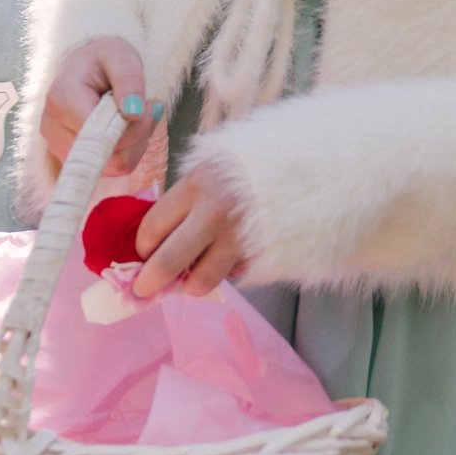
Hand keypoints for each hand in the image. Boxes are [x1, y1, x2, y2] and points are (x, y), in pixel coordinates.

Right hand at [39, 37, 163, 180]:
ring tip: (131, 116)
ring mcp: (57, 145)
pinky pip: (108, 168)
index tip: (151, 104)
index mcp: (62, 99)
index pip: (103, 133)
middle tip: (145, 107)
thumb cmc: (104, 60)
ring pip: (112, 166)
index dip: (135, 126)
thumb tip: (133, 113)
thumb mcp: (121, 56)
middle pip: (108, 154)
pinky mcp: (68, 158)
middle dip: (137, 134)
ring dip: (133, 144)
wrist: (86, 67)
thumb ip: (129, 80)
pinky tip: (123, 129)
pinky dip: (125, 152)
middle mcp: (52, 127)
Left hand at [133, 159, 249, 298]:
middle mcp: (215, 213)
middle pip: (167, 262)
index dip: (142, 247)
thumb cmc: (257, 165)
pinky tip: (231, 257)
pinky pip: (231, 277)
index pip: (153, 227)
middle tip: (143, 289)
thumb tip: (156, 236)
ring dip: (192, 283)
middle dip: (150, 281)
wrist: (314, 171)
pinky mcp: (261, 259)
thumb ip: (187, 196)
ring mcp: (240, 239)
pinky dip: (226, 273)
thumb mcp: (215, 165)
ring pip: (200, 281)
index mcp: (198, 184)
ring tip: (193, 275)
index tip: (143, 254)